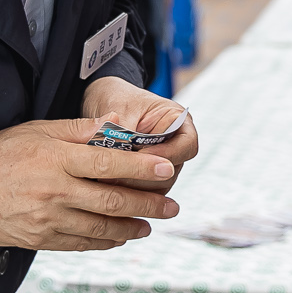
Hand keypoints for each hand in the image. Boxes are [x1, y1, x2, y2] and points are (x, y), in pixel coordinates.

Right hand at [0, 117, 180, 250]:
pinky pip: (79, 244)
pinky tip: (117, 239)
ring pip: (100, 228)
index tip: (166, 170)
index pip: (109, 163)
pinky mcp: (39, 239)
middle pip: (112, 200)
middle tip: (172, 207)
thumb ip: (76, 130)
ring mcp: (48, 220)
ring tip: (150, 226)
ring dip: (130, 228)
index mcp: (57, 159)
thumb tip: (113, 127)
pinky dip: (103, 242)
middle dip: (148, 205)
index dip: (142, 168)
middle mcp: (56, 192)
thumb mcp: (34, 130)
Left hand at [82, 74, 199, 193]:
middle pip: (171, 171)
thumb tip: (120, 156)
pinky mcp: (146, 178)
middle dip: (142, 174)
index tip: (140, 156)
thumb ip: (124, 132)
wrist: (103, 104)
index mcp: (177, 121)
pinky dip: (125, 193)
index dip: (166, 155)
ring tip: (104, 180)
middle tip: (113, 174)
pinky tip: (104, 188)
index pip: (188, 145)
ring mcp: (161, 164)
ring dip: (132, 187)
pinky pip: (142, 193)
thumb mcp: (120, 108)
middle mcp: (174, 145)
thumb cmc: (117, 99)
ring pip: (156, 187)